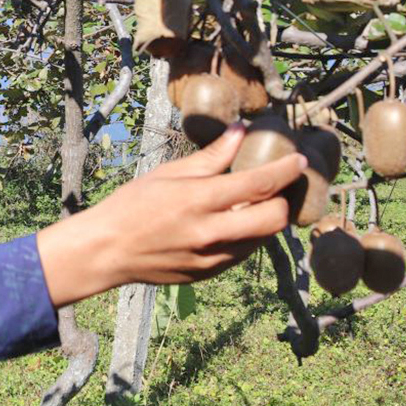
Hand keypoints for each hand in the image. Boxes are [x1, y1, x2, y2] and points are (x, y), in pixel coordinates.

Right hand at [35, 123, 305, 307]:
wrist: (107, 251)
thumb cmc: (132, 205)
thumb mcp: (167, 174)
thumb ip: (209, 157)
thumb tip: (240, 133)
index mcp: (197, 199)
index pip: (258, 184)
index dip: (285, 170)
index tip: (298, 160)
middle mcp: (209, 231)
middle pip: (274, 218)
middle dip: (283, 200)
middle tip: (277, 187)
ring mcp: (211, 257)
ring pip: (263, 239)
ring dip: (267, 219)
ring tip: (255, 204)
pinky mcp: (209, 273)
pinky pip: (243, 252)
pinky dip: (247, 236)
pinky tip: (233, 224)